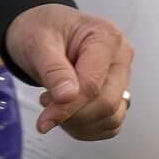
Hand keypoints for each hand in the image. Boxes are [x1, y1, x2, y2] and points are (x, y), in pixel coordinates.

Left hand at [3, 2, 132, 139]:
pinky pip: (109, 124)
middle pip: (106, 103)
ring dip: (80, 124)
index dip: (69, 107)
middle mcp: (119, 57)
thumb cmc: (40, 30)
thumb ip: (53, 70)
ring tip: (55, 106)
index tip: (46, 118)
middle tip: (46, 104)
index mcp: (105, 37)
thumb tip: (68, 96)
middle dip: (73, 114)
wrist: (39, 30)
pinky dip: (87, 128)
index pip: (93, 84)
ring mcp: (120, 77)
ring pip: (111, 118)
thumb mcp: (38, 43)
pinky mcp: (116, 94)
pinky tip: (68, 114)